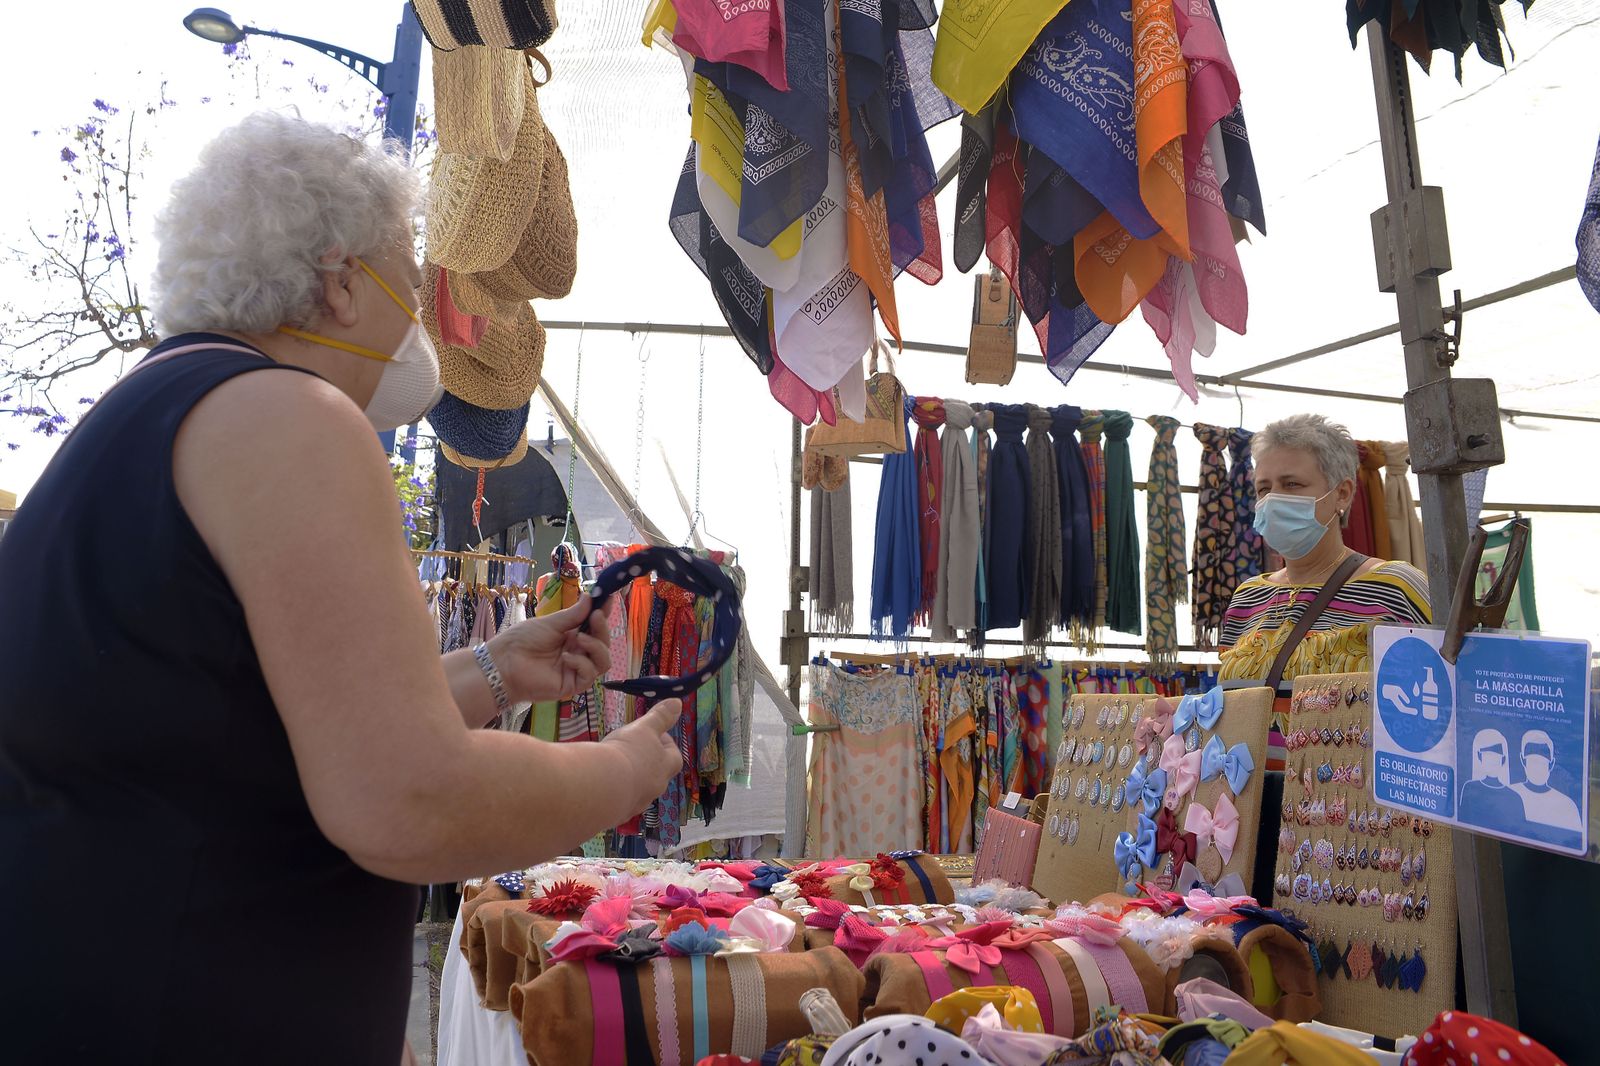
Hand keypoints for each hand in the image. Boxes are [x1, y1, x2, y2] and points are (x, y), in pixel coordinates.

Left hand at [488, 594, 611, 703]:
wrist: (504, 663)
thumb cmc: (523, 641)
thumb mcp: (551, 623)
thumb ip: (573, 614)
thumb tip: (591, 597)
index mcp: (573, 637)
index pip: (595, 626)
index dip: (604, 614)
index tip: (608, 599)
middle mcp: (578, 652)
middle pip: (604, 643)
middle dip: (602, 628)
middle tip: (596, 615)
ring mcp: (576, 669)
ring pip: (603, 661)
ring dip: (596, 647)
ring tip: (579, 638)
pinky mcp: (572, 685)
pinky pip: (589, 674)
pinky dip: (581, 663)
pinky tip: (566, 658)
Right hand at [603, 700, 683, 812]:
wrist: (601, 787)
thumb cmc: (627, 752)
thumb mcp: (644, 728)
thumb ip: (660, 717)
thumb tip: (678, 702)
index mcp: (664, 767)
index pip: (674, 757)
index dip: (665, 744)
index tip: (654, 735)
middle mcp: (654, 788)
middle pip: (657, 776)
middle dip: (648, 764)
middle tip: (633, 751)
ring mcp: (636, 803)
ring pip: (638, 790)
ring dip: (631, 779)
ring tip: (614, 767)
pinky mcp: (617, 814)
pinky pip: (619, 802)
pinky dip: (614, 793)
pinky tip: (601, 785)